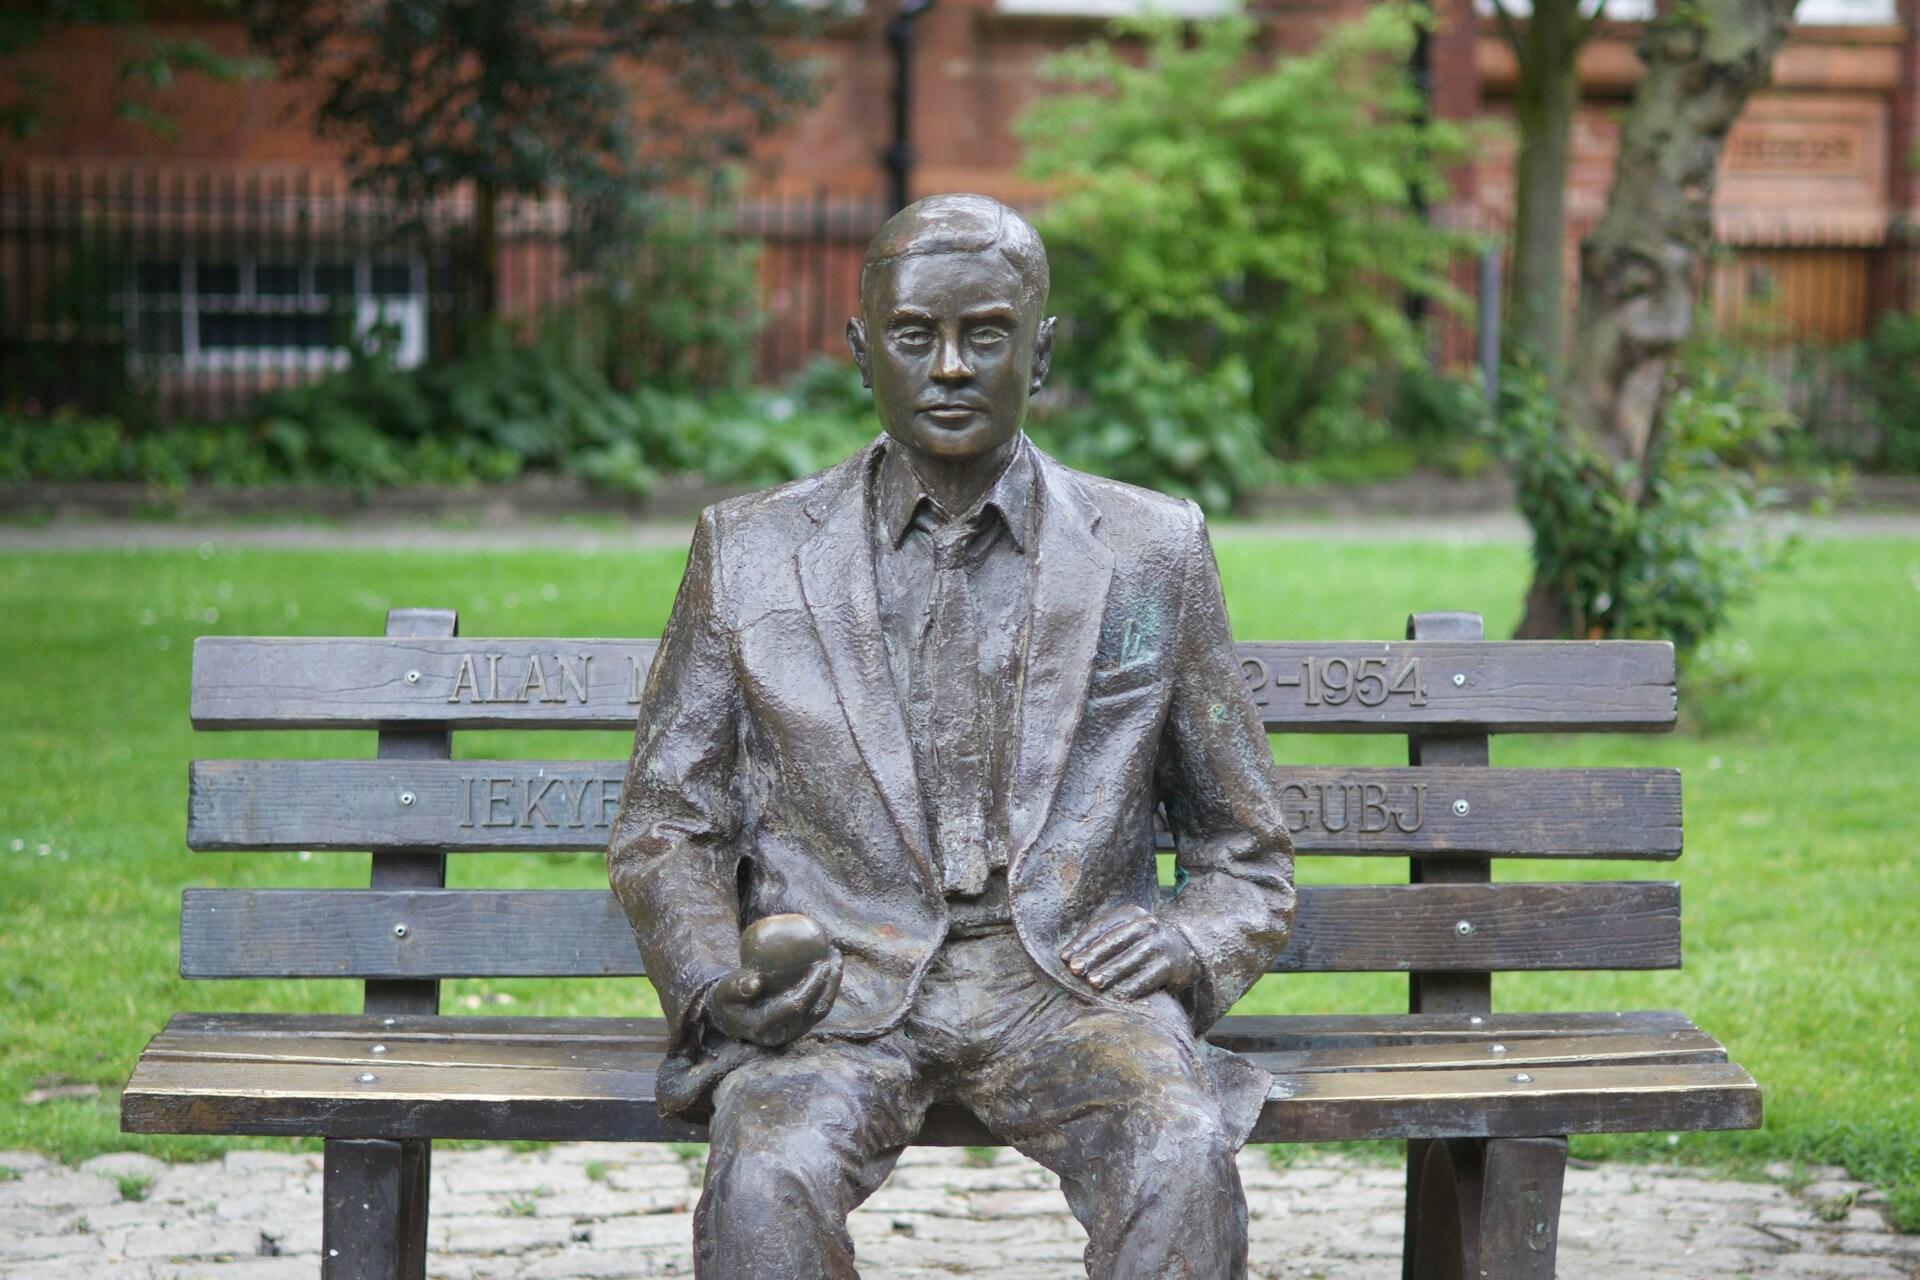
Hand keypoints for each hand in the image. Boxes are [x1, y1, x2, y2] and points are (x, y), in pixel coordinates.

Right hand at [704, 950, 842, 1046]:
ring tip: (837, 956)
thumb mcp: (724, 992)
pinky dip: (828, 986)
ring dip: (834, 984)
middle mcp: (783, 1032)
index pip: (794, 1007)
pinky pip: (819, 1005)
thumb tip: (755, 982)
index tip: (821, 963)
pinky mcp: (800, 1024)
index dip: (811, 987)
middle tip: (835, 956)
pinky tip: (830, 963)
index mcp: (764, 1026)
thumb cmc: (728, 999)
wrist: (731, 1017)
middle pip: (815, 1010)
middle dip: (830, 984)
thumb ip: (737, 987)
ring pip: (822, 1009)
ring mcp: (794, 1030)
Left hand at [1060, 905, 1198, 1000]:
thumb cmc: (1141, 944)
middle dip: (1093, 956)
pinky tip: (1117, 996)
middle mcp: (1147, 924)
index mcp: (1131, 913)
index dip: (1081, 942)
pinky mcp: (1171, 964)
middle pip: (1115, 940)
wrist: (1184, 951)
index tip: (1064, 958)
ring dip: (1110, 972)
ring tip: (1092, 983)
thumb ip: (1100, 941)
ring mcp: (1161, 943)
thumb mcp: (1124, 933)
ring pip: (1131, 958)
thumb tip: (1066, 959)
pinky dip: (1132, 987)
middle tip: (1075, 970)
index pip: (1101, 926)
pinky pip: (1148, 976)